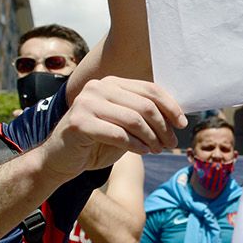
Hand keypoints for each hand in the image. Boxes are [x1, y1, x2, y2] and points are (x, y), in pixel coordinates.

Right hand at [36, 77, 184, 182]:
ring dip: (152, 138)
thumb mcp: (124, 125)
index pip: (150, 89)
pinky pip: (118, 134)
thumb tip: (178, 116)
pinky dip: (135, 145)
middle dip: (163, 126)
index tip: (182, 124)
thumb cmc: (96, 142)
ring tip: (158, 150)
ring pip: (134, 119)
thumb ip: (143, 115)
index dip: (170, 106)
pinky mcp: (79, 122)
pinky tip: (143, 152)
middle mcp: (98, 88)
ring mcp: (87, 103)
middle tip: (171, 143)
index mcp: (112, 83)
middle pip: (145, 105)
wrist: (60, 160)